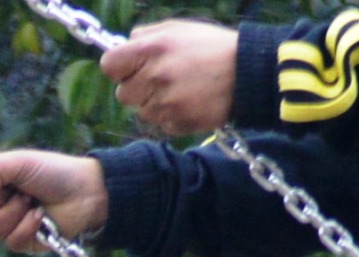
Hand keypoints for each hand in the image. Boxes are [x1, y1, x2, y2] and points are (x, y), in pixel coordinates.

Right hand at [0, 152, 109, 253]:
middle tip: (17, 190)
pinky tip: (42, 218)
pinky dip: (29, 227)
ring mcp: (4, 223)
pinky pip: (10, 242)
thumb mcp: (20, 162)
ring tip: (33, 202)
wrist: (87, 193)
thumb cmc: (54, 172)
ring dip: (15, 213)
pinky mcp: (19, 241)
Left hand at [102, 20, 239, 134]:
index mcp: (152, 48)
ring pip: (141, 112)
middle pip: (123, 93)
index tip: (132, 67)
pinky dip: (172, 116)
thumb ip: (145, 35)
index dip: (120, 67)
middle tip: (164, 78)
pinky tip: (190, 102)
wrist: (250, 72)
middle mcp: (155, 75)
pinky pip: (161, 124)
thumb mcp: (179, 29)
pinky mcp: (177, 122)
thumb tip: (122, 45)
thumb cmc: (212, 47)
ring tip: (182, 89)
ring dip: (155, 104)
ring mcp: (165, 102)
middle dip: (139, 88)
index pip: (109, 65)